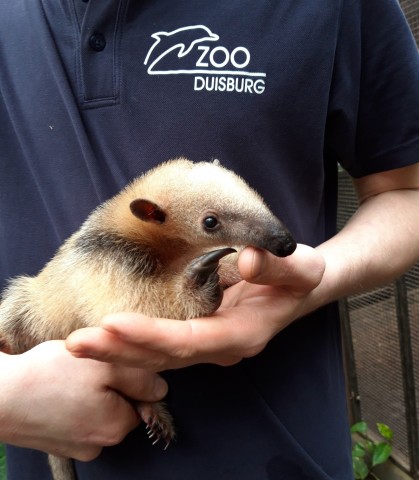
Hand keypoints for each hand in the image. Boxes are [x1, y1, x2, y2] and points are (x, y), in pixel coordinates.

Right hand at [0, 340, 167, 459]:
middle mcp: (101, 444)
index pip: (143, 400)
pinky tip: (58, 390)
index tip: (108, 367)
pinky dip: (73, 403)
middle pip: (121, 406)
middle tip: (86, 370)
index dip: (129, 378)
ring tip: (68, 379)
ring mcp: (78, 447)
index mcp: (117, 427)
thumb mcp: (105, 366)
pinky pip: (78, 417)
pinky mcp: (58, 442)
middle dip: (109, 385)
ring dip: (90, 393)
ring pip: (98, 410)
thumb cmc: (52, 376)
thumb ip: (141, 378)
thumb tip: (161, 389)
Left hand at [66, 244, 324, 369]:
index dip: (154, 336)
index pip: (192, 341)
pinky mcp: (196, 334)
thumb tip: (247, 259)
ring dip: (116, 351)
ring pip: (156, 357)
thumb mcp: (300, 266)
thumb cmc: (299, 275)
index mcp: (242, 333)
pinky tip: (99, 339)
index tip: (113, 324)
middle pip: (165, 356)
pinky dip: (127, 345)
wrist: (298, 288)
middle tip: (77, 342)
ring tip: (76, 343)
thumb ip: (277, 265)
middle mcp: (219, 346)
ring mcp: (206, 343)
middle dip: (120, 351)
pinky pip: (158, 346)